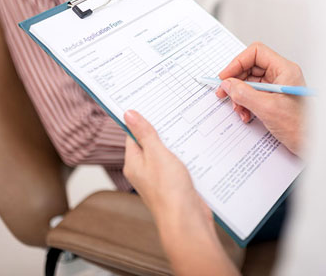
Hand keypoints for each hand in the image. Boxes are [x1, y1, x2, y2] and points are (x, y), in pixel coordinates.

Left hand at [123, 110, 238, 275]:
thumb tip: (129, 114)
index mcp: (134, 163)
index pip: (133, 135)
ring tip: (188, 126)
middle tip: (173, 111)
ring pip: (167, 153)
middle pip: (151, 143)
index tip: (151, 104)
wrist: (188, 221)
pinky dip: (186, 155)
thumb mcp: (156, 155)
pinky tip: (196, 147)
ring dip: (177, 142)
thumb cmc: (169, 191)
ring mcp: (161, 179)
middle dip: (162, 129)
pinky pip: (179, 164)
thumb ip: (144, 134)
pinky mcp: (176, 184)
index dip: (141, 119)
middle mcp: (145, 171)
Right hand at [216, 42, 305, 155]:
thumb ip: (244, 94)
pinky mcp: (274, 99)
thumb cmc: (301, 127)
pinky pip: (254, 95)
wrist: (312, 145)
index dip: (238, 62)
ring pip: (250, 83)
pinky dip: (245, 104)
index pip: (256, 53)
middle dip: (236, 82)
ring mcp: (278, 88)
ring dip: (240, 96)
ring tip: (238, 109)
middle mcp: (282, 76)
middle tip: (224, 92)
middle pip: (251, 68)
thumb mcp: (267, 109)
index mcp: (285, 70)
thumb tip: (228, 84)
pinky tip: (246, 115)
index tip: (225, 76)